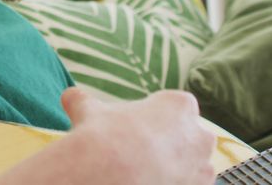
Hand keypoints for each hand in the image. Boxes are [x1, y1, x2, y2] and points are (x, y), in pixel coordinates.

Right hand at [61, 87, 216, 184]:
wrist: (108, 175)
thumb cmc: (104, 136)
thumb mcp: (91, 112)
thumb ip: (83, 102)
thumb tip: (69, 96)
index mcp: (180, 105)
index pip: (174, 110)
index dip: (154, 121)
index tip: (136, 132)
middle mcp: (198, 134)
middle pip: (189, 138)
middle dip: (172, 147)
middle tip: (143, 157)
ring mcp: (202, 167)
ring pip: (193, 167)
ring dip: (177, 171)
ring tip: (146, 176)